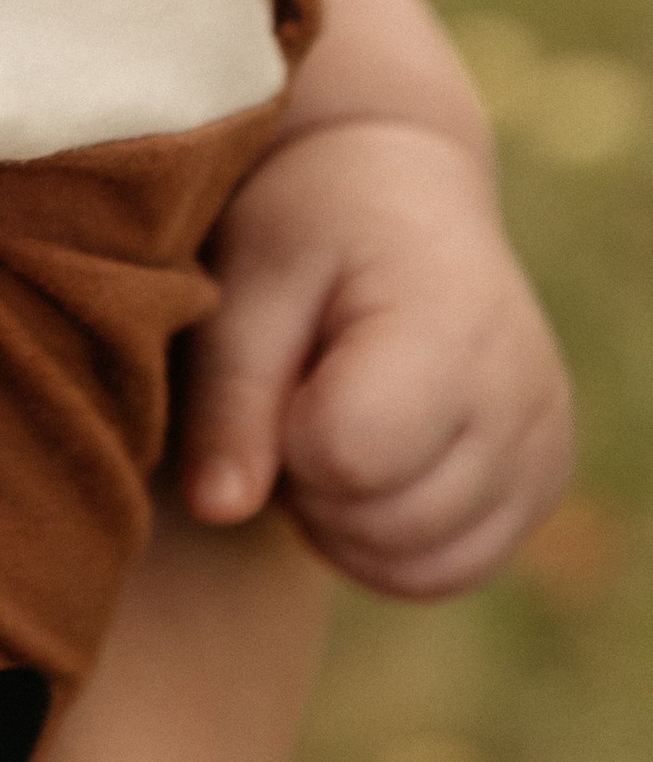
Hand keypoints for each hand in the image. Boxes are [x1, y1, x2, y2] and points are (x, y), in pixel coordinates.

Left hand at [178, 118, 572, 595]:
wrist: (400, 191)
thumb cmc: (311, 225)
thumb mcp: (248, 282)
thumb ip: (228, 398)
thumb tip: (217, 510)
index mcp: (449, 329)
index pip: (347, 457)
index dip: (281, 433)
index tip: (279, 368)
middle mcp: (519, 396)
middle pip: (382, 523)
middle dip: (310, 482)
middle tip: (295, 392)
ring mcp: (544, 446)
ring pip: (416, 563)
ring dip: (345, 518)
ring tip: (327, 420)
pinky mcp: (542, 480)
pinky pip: (448, 570)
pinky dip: (387, 542)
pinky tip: (363, 462)